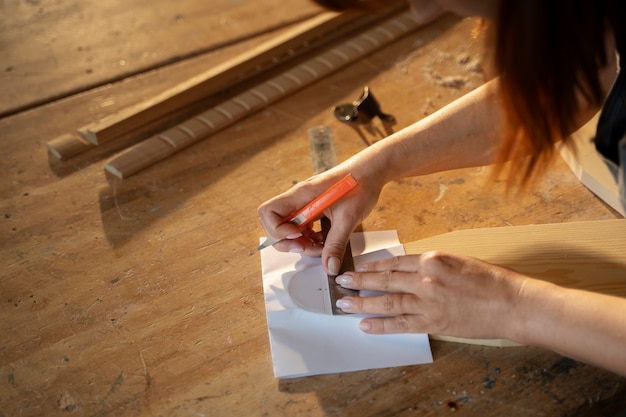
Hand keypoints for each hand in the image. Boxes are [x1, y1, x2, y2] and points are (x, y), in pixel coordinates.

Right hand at [257, 166, 383, 274]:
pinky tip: (325, 241)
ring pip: (288, 229)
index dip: (278, 230)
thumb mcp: (348, 218)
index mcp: (301, 194)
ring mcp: (304, 204)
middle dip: (288, 241)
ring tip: (322, 246)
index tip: (298, 237)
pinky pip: (301, 228)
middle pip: (274, 224)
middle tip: (309, 247)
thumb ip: (336, 244)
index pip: (268, 212)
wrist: (370, 172)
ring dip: (301, 242)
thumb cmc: (360, 185)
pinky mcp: (312, 209)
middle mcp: (298, 199)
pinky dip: (309, 238)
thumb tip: (329, 266)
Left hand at [335, 251, 527, 339]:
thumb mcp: (457, 260)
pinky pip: (400, 324)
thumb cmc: (490, 280)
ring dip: (362, 303)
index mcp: (431, 259)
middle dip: (359, 281)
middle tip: (341, 282)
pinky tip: (365, 325)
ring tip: (344, 303)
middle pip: (384, 279)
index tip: (358, 267)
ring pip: (386, 301)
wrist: (512, 303)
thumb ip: (430, 265)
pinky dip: (381, 325)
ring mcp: (428, 301)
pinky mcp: (433, 322)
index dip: (372, 266)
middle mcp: (425, 278)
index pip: (394, 262)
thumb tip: (407, 270)